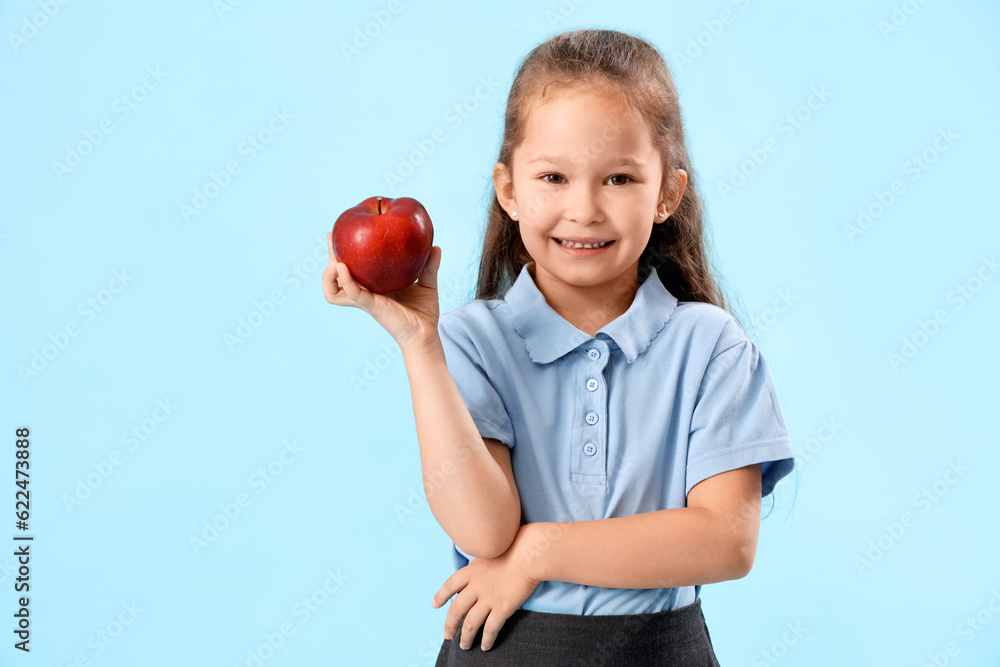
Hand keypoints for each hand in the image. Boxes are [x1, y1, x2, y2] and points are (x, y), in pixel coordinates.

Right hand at [322, 230, 441, 351]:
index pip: (352, 269)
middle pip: (337, 275)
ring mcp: (366, 300)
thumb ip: (429, 265)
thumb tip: (435, 246)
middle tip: (330, 237)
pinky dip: (345, 280)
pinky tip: (342, 267)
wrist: (426, 334)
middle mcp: (366, 292)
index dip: (343, 253)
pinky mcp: (371, 306)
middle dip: (330, 256)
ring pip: (335, 288)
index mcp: (374, 286)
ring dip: (329, 274)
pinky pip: (352, 292)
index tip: (342, 234)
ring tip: (334, 259)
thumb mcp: (427, 283)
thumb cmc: (424, 312)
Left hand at [430, 524, 542, 651]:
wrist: (529, 554)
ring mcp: (488, 598)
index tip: (435, 605)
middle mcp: (476, 586)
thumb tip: (480, 567)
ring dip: (465, 637)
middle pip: (456, 609)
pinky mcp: (502, 608)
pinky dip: (486, 640)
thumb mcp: (490, 550)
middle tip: (447, 635)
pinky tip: (485, 646)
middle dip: (450, 625)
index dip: (441, 596)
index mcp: (472, 571)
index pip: (450, 585)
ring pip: (470, 623)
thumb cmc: (515, 546)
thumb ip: (482, 563)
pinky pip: (490, 629)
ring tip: (464, 646)